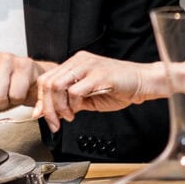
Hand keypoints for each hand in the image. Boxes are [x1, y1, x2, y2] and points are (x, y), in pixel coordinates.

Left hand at [34, 52, 153, 132]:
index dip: (40, 99)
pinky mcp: (99, 75)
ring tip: (68, 117)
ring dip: (58, 107)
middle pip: (48, 82)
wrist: (143, 82)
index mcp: (76, 63)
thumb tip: (50, 112)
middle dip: (47, 107)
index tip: (40, 115)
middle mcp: (79, 61)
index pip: (47, 78)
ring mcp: (89, 66)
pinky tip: (78, 111)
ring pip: (58, 86)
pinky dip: (73, 105)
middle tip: (53, 122)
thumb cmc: (120, 88)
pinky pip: (75, 91)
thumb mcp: (89, 97)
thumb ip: (70, 101)